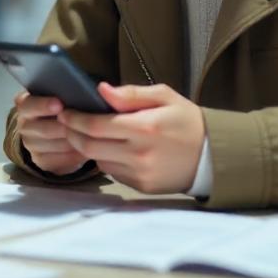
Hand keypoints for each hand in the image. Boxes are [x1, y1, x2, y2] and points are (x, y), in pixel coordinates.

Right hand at [14, 91, 90, 175]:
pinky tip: (84, 150)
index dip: (44, 105)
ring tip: (90, 137)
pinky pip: (56, 160)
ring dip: (71, 142)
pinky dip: (72, 156)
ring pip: (52, 145)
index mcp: (25, 104)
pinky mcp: (39, 160)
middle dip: (64, 127)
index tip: (59, 104)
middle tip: (82, 124)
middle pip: (43, 129)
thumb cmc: (63, 107)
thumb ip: (65, 93)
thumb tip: (81, 93)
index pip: (29, 105)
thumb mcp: (60, 96)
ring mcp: (30, 144)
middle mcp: (24, 124)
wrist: (57, 130)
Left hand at [58, 83, 205, 193]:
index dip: (74, 118)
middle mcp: (140, 154)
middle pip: (89, 146)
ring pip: (98, 160)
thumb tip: (101, 90)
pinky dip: (106, 159)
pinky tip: (110, 148)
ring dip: (88, 147)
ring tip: (87, 133)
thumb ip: (130, 94)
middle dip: (72, 134)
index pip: (95, 125)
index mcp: (144, 128)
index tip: (65, 111)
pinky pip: (113, 173)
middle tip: (66, 122)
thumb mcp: (164, 96)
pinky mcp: (141, 187)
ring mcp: (140, 174)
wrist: (211, 155)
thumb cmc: (186, 120)